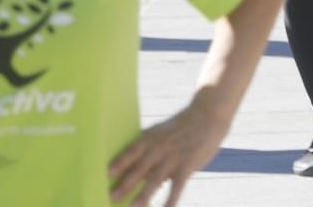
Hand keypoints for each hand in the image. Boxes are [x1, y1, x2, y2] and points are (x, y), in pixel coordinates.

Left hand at [109, 100, 226, 204]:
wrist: (208, 113)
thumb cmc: (182, 126)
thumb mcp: (162, 133)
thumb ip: (150, 152)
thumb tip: (139, 174)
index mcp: (150, 138)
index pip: (130, 152)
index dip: (118, 163)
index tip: (104, 175)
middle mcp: (159, 147)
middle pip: (138, 169)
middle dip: (123, 184)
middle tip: (109, 197)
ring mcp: (174, 156)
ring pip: (155, 179)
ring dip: (143, 195)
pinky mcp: (188, 165)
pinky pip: (178, 186)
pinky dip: (172, 199)